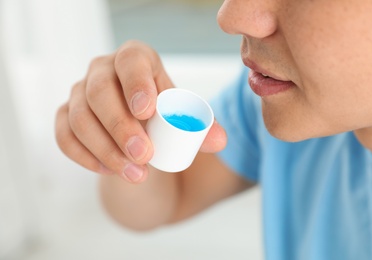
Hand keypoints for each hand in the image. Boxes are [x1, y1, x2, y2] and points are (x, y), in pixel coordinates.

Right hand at [55, 41, 226, 183]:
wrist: (135, 126)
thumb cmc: (160, 113)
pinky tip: (108, 170)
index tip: (147, 112)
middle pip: (99, 92)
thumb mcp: (182, 115)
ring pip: (79, 118)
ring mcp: (79, 92)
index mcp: (134, 59)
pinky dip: (85, 157)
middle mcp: (101, 70)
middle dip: (121, 127)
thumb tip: (219, 142)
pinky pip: (64, 136)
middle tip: (145, 155)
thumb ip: (204, 128)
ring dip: (106, 150)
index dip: (136, 83)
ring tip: (135, 173)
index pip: (130, 61)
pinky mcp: (65, 115)